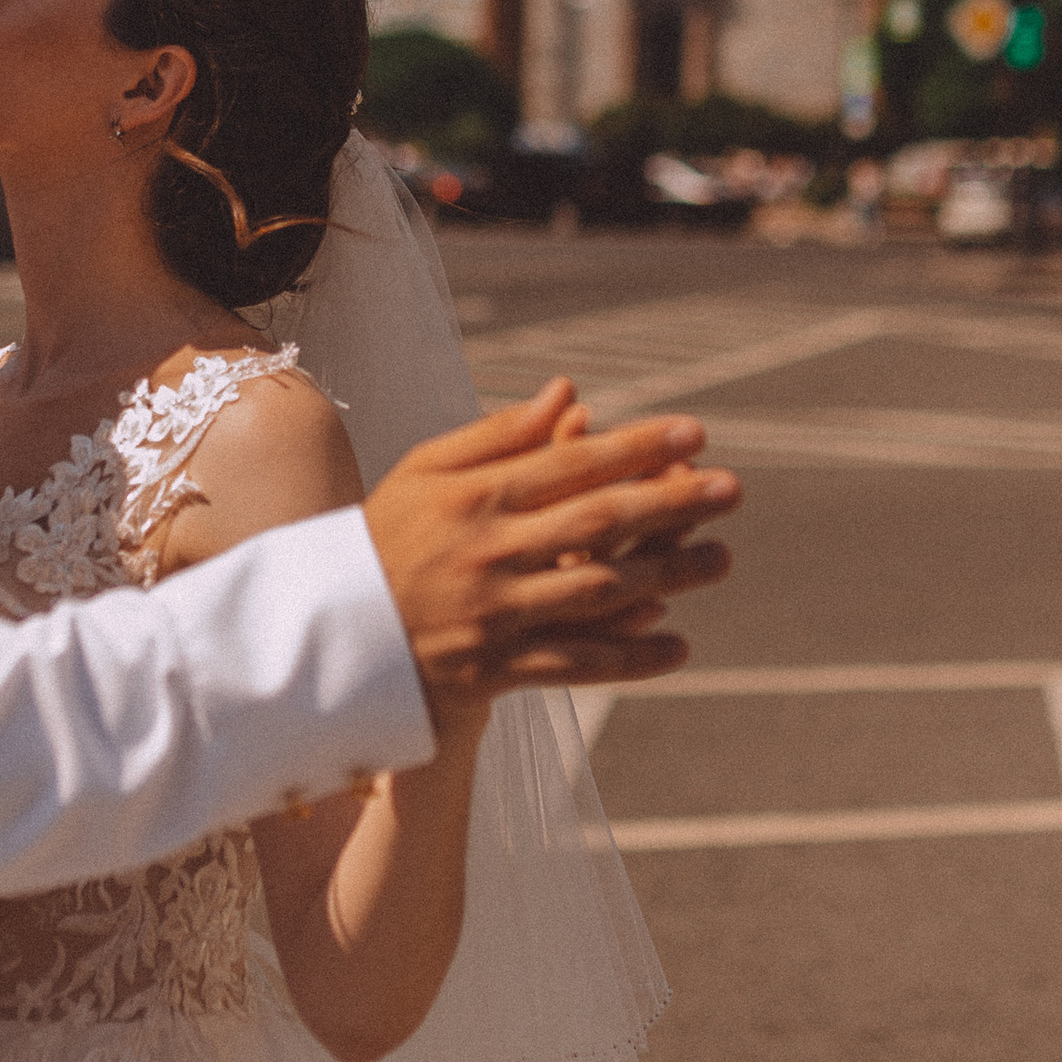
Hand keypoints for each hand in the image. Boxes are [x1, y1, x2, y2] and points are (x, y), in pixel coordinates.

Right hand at [362, 380, 737, 705]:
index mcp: (475, 496)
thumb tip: (569, 392)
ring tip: (723, 559)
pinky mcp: (495, 669)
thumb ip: (498, 434)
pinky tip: (679, 645)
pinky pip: (574, 663)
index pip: (571, 463)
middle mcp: (489, 552)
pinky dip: (628, 657)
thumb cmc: (384, 537)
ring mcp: (495, 613)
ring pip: (598, 590)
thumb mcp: (426, 470)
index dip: (638, 447)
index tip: (697, 431)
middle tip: (733, 489)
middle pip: (597, 521)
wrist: (329, 633)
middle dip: (671, 503)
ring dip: (668, 576)